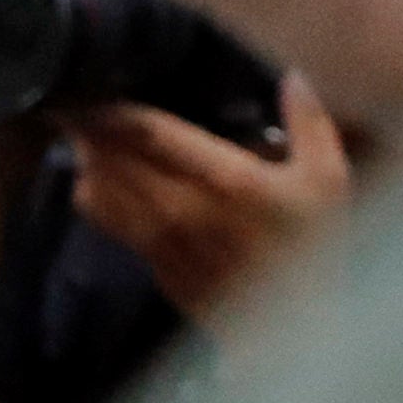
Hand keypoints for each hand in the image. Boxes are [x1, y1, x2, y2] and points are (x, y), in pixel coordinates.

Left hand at [61, 79, 351, 323]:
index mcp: (225, 179)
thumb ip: (310, 123)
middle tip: (72, 101)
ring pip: (97, 187)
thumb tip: (293, 75)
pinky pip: (104, 218)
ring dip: (83, 158)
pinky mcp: (148, 260)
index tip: (88, 86)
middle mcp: (180, 206)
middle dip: (86, 127)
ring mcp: (158, 237)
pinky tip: (94, 173)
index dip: (110, 108)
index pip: (148, 133)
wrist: (292, 327)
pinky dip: (90, 191)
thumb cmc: (314, 247)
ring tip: (79, 132)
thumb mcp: (329, 181)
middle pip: (111, 156)